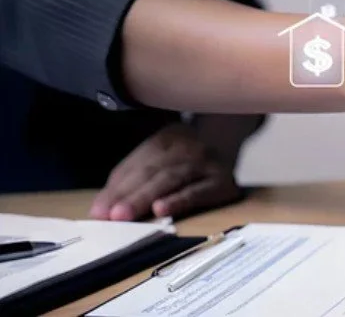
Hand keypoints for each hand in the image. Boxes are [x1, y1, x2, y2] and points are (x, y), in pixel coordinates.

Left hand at [90, 123, 240, 220]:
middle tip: (109, 216)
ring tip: (124, 215)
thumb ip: (131, 182)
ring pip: (170, 179)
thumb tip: (99, 210)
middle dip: (127, 195)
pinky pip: (198, 191)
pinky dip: (178, 200)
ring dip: (144, 198)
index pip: (136, 166)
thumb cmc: (191, 163)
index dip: (115, 189)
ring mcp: (206, 161)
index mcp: (165, 138)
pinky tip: (161, 209)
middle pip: (151, 172)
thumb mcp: (162, 162)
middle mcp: (186, 146)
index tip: (97, 212)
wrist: (236, 146)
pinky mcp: (223, 181)